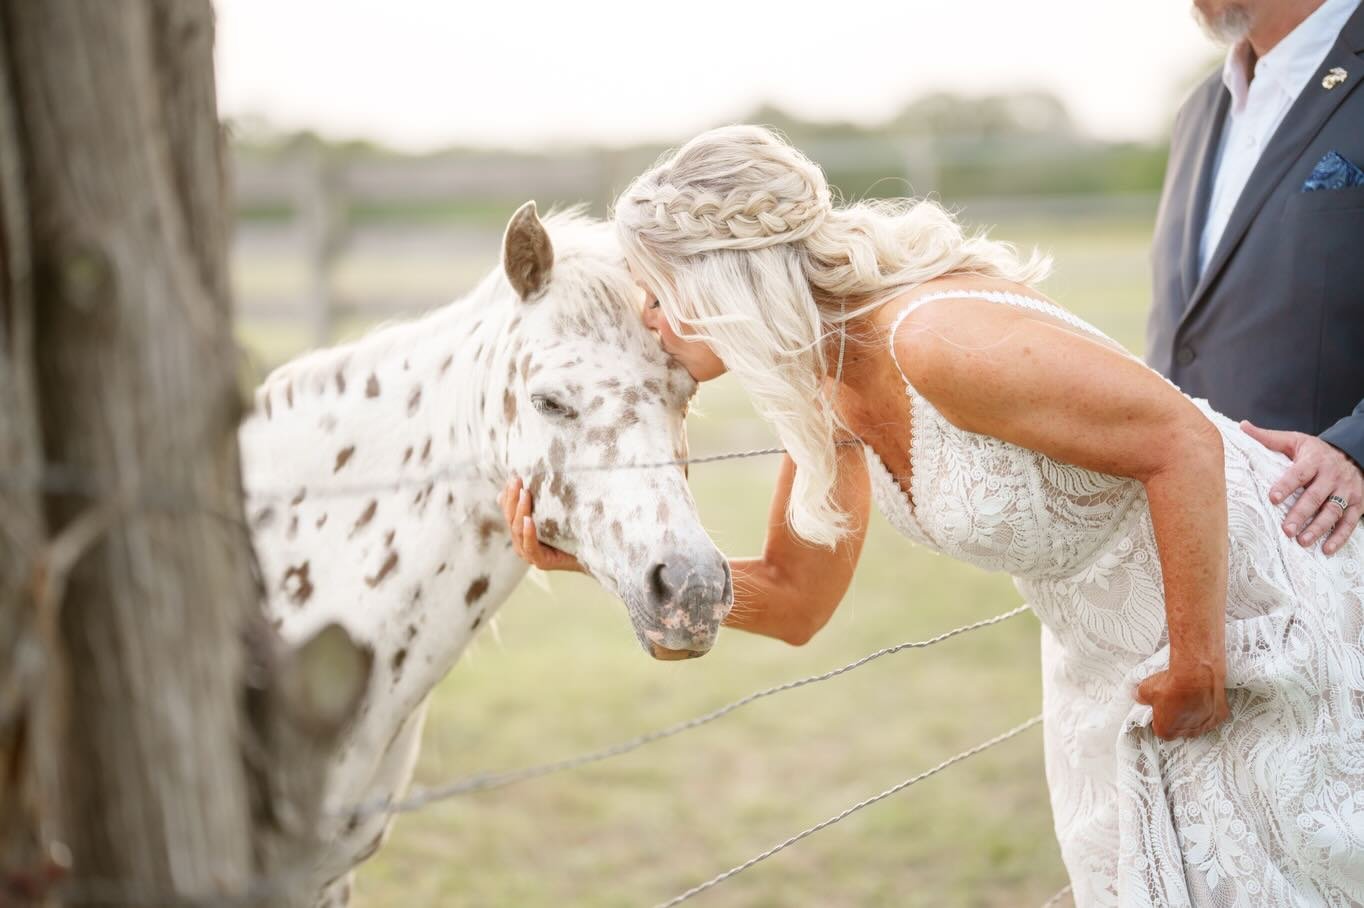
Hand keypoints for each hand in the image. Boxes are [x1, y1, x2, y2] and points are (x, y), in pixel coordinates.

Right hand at [498, 476, 585, 572]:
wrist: (592, 554)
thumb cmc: (573, 531)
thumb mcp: (555, 512)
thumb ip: (542, 501)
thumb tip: (529, 481)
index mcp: (521, 531)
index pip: (509, 511)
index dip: (508, 495)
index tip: (513, 477)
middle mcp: (522, 542)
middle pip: (511, 519)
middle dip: (512, 498)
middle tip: (516, 479)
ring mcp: (529, 554)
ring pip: (517, 530)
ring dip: (520, 510)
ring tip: (524, 494)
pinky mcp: (541, 562)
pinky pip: (530, 546)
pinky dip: (528, 532)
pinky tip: (529, 520)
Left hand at [1134, 664, 1229, 740]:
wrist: (1195, 674)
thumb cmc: (1171, 685)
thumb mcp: (1145, 689)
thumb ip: (1140, 696)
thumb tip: (1137, 695)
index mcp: (1166, 730)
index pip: (1161, 730)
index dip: (1160, 719)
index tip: (1160, 710)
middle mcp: (1187, 732)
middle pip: (1180, 729)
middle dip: (1177, 718)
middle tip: (1175, 702)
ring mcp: (1205, 725)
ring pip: (1198, 723)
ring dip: (1194, 714)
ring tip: (1189, 698)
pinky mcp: (1219, 715)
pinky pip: (1213, 715)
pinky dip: (1210, 708)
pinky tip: (1204, 697)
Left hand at [1240, 421, 1363, 554]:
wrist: (1353, 452)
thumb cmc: (1316, 451)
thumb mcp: (1295, 440)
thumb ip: (1269, 438)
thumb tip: (1243, 426)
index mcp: (1314, 460)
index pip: (1299, 473)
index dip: (1286, 485)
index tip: (1273, 498)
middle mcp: (1332, 476)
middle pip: (1315, 496)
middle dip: (1301, 513)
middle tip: (1286, 529)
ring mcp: (1346, 491)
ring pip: (1333, 511)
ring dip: (1318, 528)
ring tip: (1302, 541)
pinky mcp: (1358, 503)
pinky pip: (1350, 522)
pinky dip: (1340, 537)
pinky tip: (1326, 549)